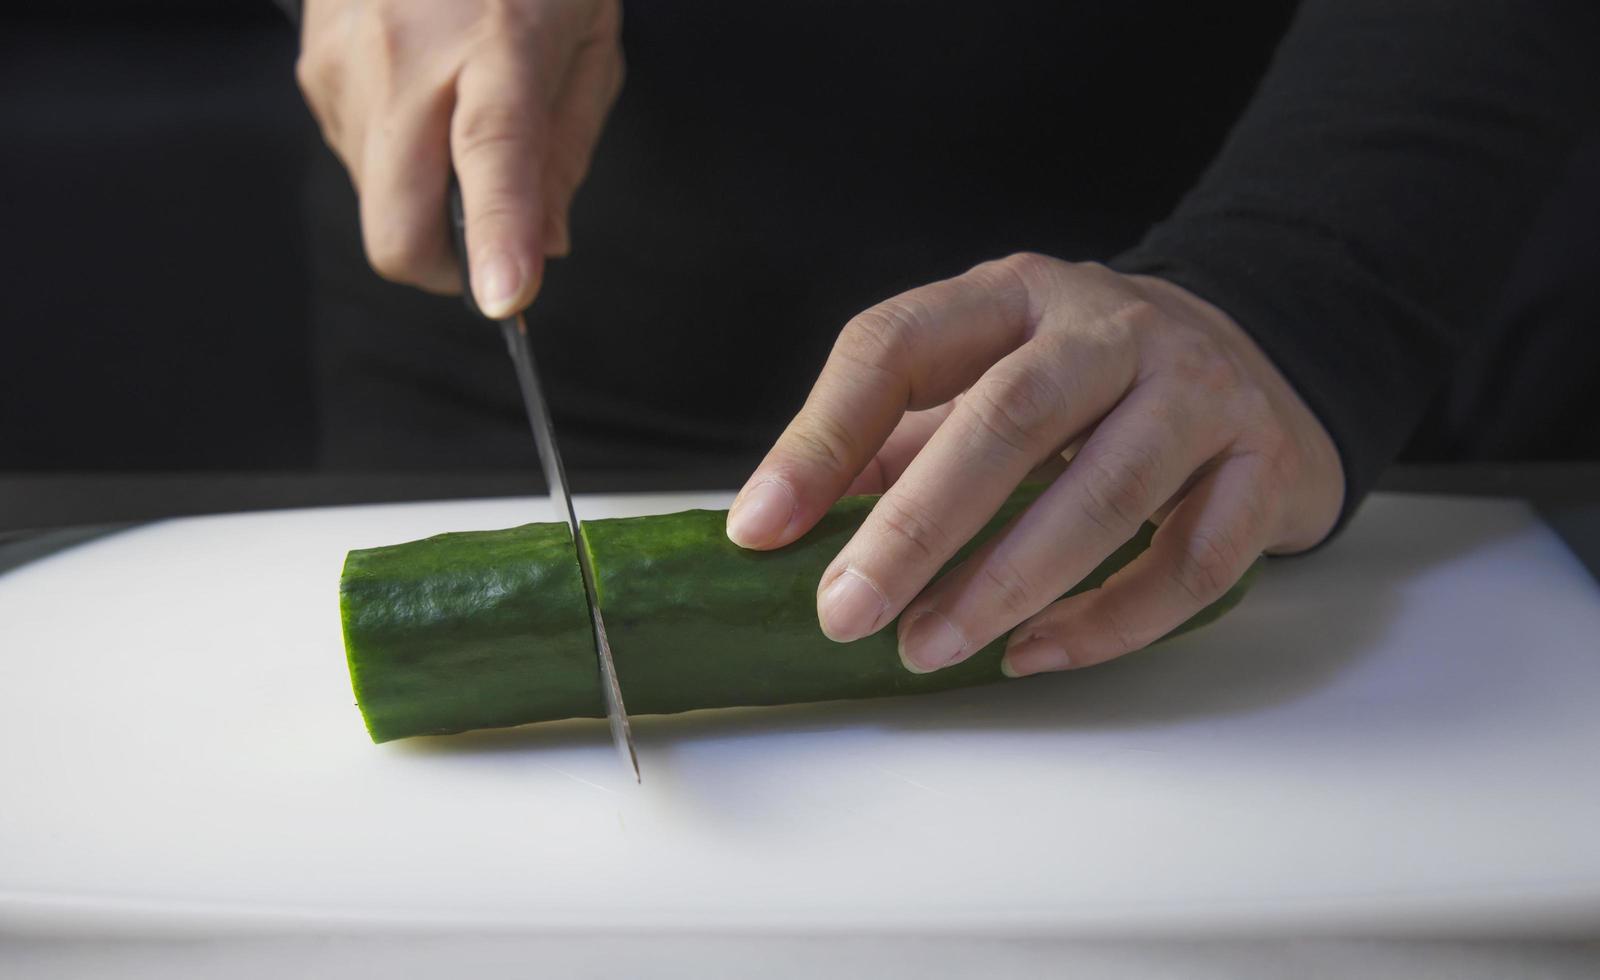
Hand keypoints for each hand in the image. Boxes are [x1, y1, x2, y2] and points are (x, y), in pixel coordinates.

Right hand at [296, 0, 622, 315]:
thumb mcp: (584, 45)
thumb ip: (565, 153)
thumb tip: (541, 250)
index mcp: (498, 44)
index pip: (495, 154)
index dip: (498, 236)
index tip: (506, 299)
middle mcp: (409, 58)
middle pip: (398, 225)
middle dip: (443, 267)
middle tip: (487, 248)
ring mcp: (347, 67)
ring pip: (379, 203)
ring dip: (426, 197)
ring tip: (459, 115)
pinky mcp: (313, 72)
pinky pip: (358, 158)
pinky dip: (400, 156)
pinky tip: (423, 94)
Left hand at [726, 254, 1343, 675]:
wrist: (1255, 362)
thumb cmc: (1085, 385)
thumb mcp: (983, 377)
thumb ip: (890, 441)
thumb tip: (779, 531)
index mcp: (1013, 296)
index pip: (897, 344)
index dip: (821, 438)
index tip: (761, 529)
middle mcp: (1111, 328)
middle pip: (1008, 417)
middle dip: (917, 527)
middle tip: (847, 612)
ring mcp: (1200, 391)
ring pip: (1105, 493)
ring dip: (1006, 584)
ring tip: (929, 647)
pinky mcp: (1265, 466)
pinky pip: (1190, 563)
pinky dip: (1110, 622)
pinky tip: (1035, 653)